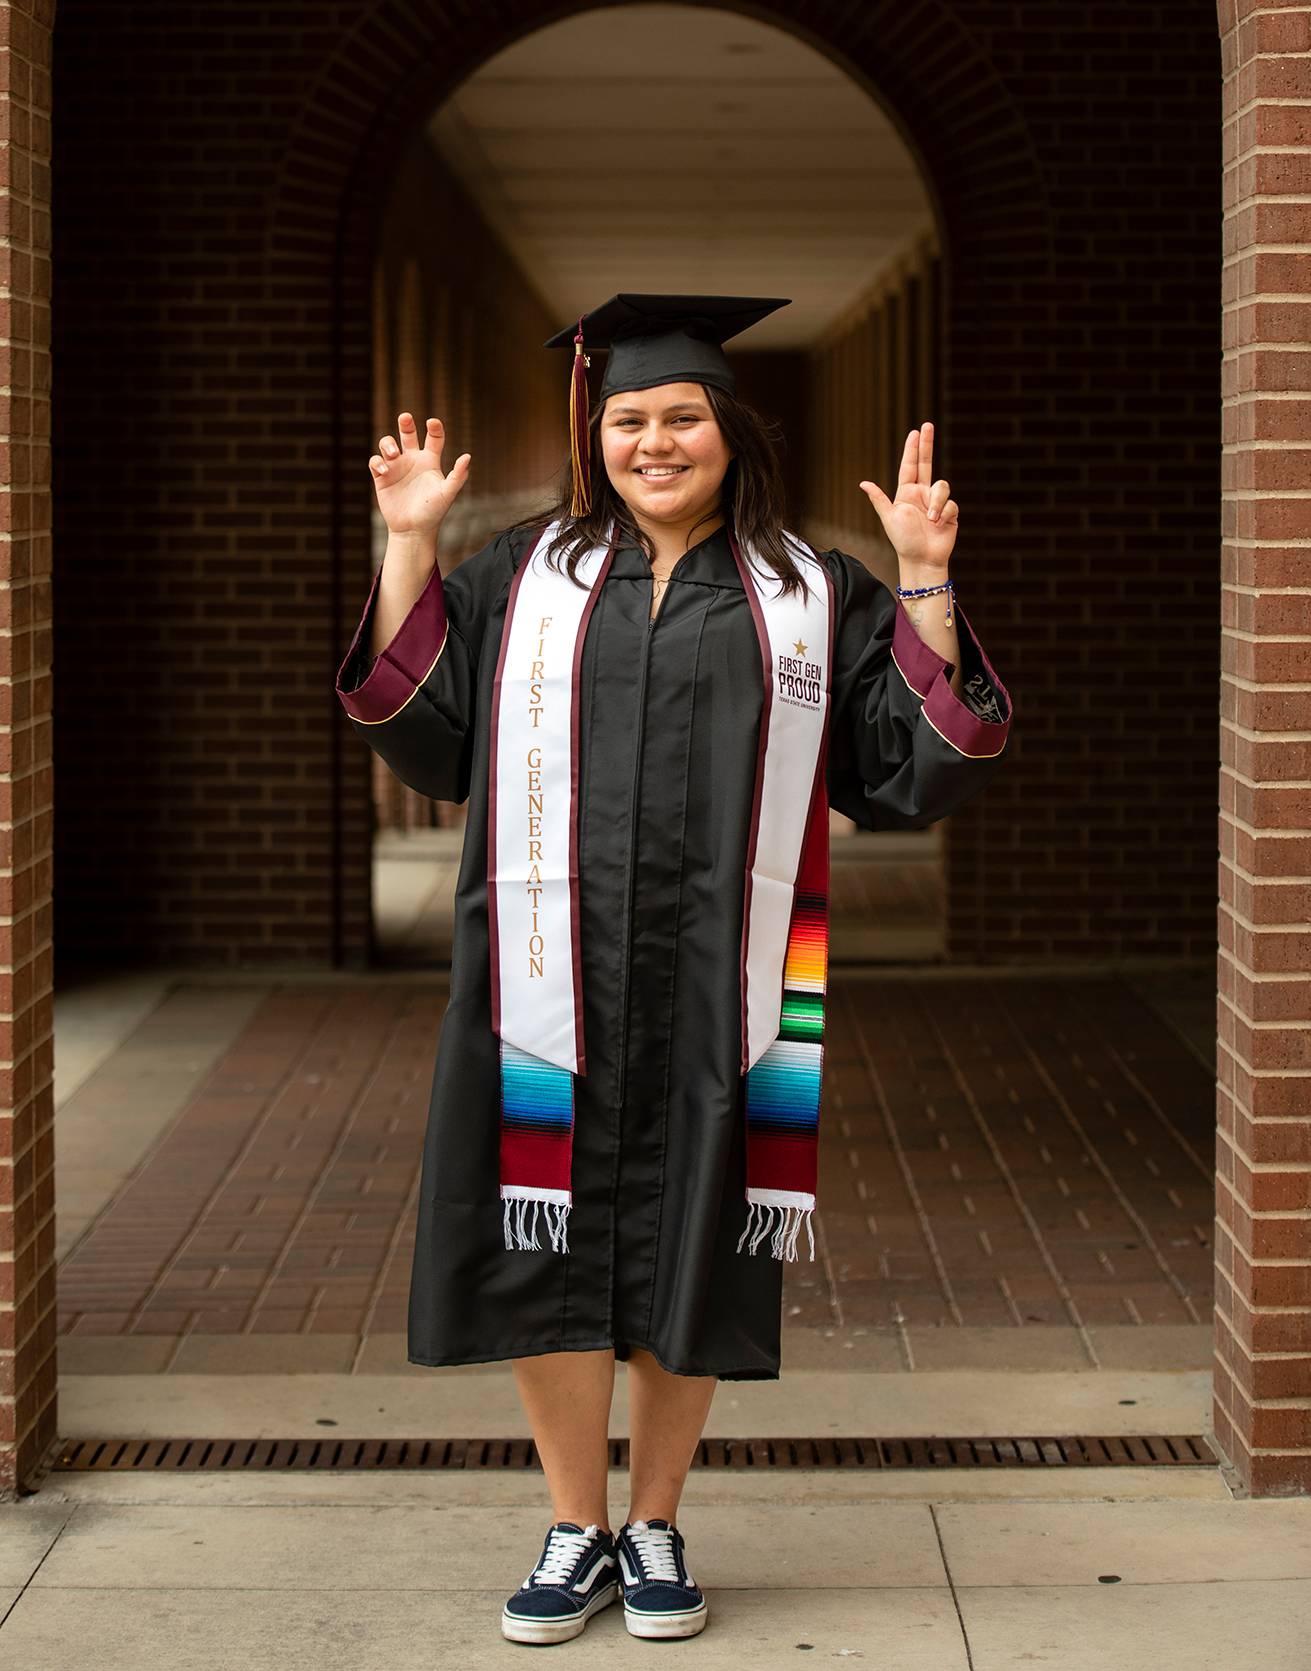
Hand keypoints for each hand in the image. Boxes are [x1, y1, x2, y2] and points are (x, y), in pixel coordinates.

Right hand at [369, 413, 470, 536]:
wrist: (413, 530)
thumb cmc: (433, 512)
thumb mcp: (448, 493)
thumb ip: (458, 476)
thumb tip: (467, 456)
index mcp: (430, 461)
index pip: (434, 438)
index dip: (434, 428)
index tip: (433, 422)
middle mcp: (413, 460)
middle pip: (407, 433)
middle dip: (405, 423)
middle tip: (405, 417)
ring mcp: (396, 467)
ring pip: (387, 444)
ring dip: (388, 443)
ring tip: (394, 454)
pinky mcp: (382, 477)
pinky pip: (375, 461)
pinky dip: (378, 461)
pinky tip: (385, 470)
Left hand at [858, 422, 957, 570]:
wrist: (922, 560)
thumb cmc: (903, 541)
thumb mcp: (889, 519)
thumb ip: (879, 499)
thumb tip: (863, 483)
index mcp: (906, 494)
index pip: (909, 466)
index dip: (913, 449)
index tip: (915, 432)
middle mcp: (922, 494)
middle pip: (926, 463)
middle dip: (927, 444)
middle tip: (927, 425)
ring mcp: (936, 502)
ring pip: (942, 486)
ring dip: (937, 502)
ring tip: (931, 519)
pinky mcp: (949, 512)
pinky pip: (951, 503)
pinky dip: (945, 513)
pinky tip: (939, 524)